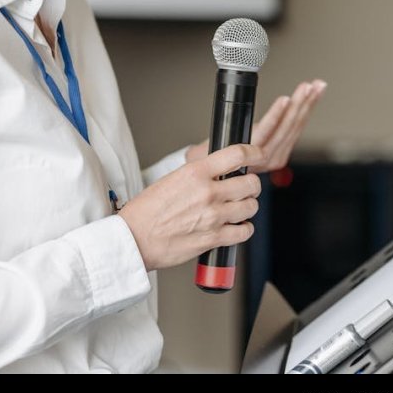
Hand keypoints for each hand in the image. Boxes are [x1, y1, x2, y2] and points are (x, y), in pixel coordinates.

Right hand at [120, 144, 263, 271]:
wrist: (133, 239)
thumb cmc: (147, 211)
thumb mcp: (173, 179)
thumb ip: (200, 174)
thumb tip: (221, 171)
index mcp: (196, 173)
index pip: (237, 155)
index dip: (255, 153)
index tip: (259, 155)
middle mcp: (208, 193)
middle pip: (251, 183)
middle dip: (252, 185)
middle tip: (246, 188)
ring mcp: (213, 216)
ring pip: (251, 207)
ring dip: (248, 207)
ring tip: (239, 208)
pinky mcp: (214, 238)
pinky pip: (245, 231)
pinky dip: (244, 229)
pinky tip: (236, 227)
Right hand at [186, 79, 327, 173]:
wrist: (217, 177)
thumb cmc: (214, 159)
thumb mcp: (216, 148)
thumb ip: (231, 140)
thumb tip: (234, 126)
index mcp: (251, 156)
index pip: (266, 132)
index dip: (277, 115)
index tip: (285, 99)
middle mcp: (268, 157)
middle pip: (287, 127)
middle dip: (300, 103)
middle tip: (308, 86)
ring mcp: (278, 155)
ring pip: (296, 126)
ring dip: (308, 104)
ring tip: (317, 87)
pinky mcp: (283, 151)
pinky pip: (297, 128)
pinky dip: (306, 110)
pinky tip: (314, 97)